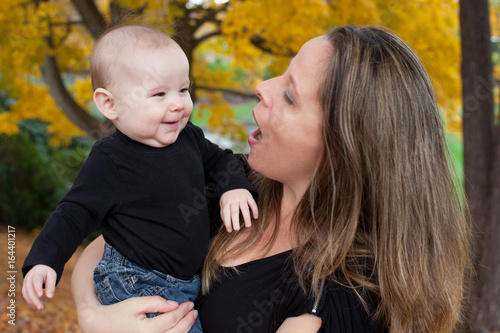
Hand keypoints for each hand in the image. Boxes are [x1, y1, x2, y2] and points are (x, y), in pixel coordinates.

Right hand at [22, 264, 56, 309]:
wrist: (40, 267)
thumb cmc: (47, 272)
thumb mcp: (52, 276)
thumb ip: (51, 285)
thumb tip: (50, 297)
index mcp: (37, 273)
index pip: (36, 280)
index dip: (37, 288)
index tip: (41, 296)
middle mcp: (29, 278)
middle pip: (29, 289)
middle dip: (34, 299)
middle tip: (40, 307)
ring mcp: (25, 283)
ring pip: (26, 293)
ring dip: (32, 302)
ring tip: (40, 307)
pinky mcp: (25, 287)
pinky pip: (26, 295)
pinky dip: (31, 301)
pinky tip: (38, 305)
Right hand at [78, 297, 196, 332]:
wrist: (99, 327)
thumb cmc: (116, 314)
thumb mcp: (135, 303)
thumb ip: (155, 302)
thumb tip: (174, 304)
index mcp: (146, 330)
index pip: (172, 319)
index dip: (183, 310)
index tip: (189, 303)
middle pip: (177, 332)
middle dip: (188, 321)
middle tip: (194, 311)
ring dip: (184, 330)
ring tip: (190, 319)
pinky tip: (179, 330)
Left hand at [220, 189, 258, 231]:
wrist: (233, 184)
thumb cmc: (227, 198)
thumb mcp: (222, 204)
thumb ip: (223, 213)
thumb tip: (226, 224)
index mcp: (226, 203)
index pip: (226, 214)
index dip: (227, 222)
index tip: (229, 230)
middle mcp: (234, 200)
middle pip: (235, 211)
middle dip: (235, 220)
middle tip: (237, 229)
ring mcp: (242, 198)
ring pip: (244, 208)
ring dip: (246, 217)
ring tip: (248, 225)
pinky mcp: (248, 196)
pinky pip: (252, 203)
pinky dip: (255, 210)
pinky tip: (256, 217)